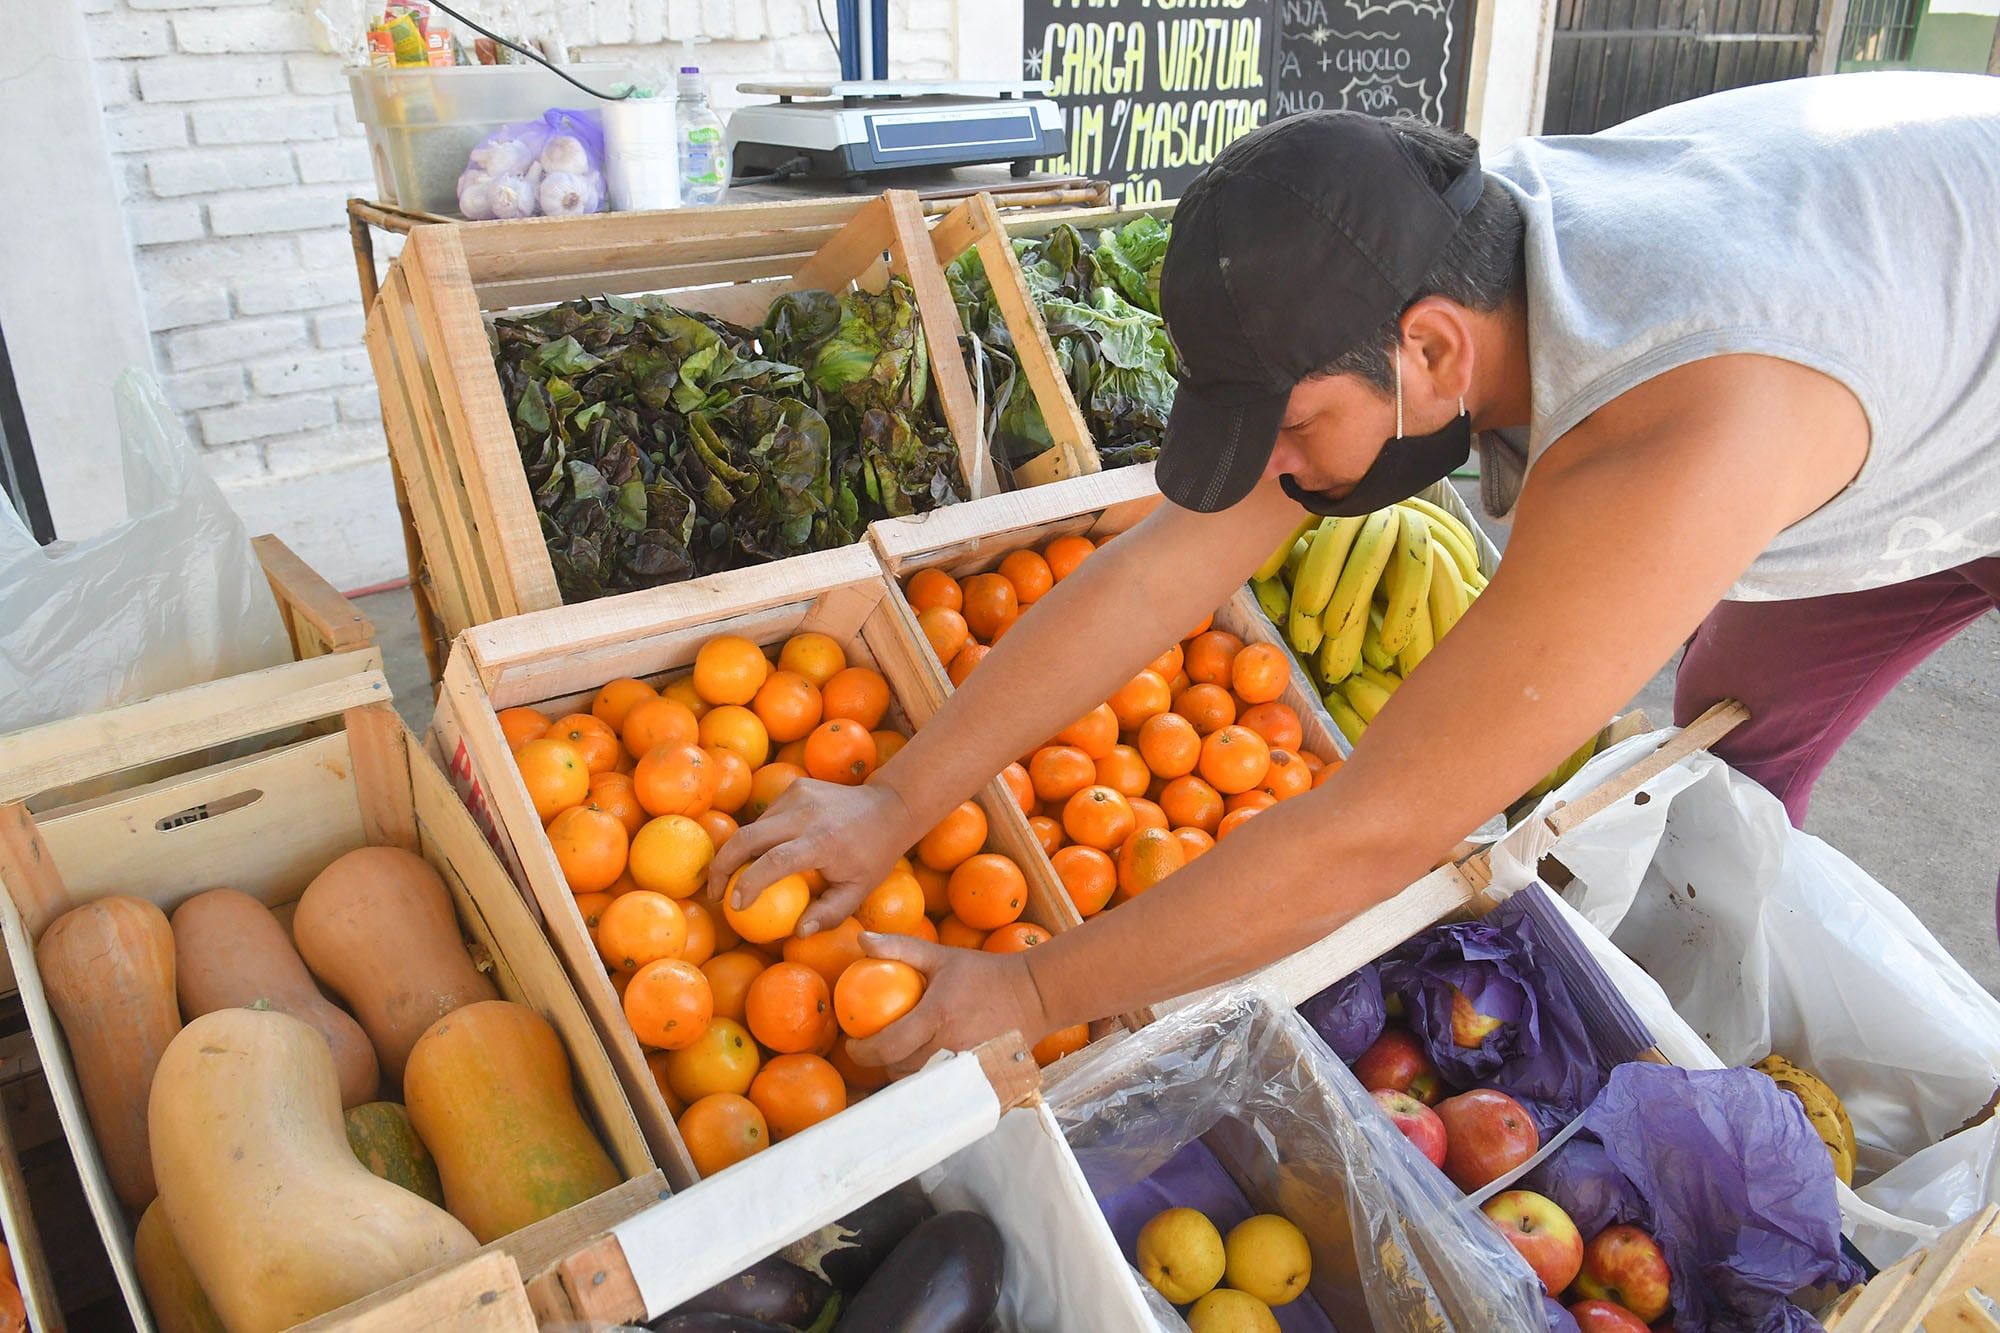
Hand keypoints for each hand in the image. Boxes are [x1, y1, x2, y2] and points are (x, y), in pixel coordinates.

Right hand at [706, 776, 916, 934]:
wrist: (889, 807)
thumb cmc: (874, 856)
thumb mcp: (859, 891)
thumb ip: (829, 914)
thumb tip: (797, 933)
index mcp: (823, 841)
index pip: (774, 861)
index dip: (748, 883)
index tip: (734, 905)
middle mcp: (806, 814)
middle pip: (747, 837)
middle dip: (722, 866)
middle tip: (715, 893)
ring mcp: (798, 795)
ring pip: (754, 826)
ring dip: (738, 852)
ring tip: (734, 879)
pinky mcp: (795, 787)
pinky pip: (767, 816)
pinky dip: (758, 837)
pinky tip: (760, 855)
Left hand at [846, 932, 1052, 1076]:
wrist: (1035, 995)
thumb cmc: (985, 974)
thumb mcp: (942, 956)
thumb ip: (900, 947)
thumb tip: (861, 939)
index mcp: (937, 1018)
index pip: (887, 1046)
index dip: (861, 1051)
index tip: (852, 1043)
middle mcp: (949, 1048)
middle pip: (897, 1071)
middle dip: (879, 1063)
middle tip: (875, 1047)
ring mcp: (966, 1070)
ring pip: (917, 1086)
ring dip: (903, 1074)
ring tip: (898, 1056)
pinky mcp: (979, 1082)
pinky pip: (940, 1092)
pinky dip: (927, 1084)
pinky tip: (924, 1070)